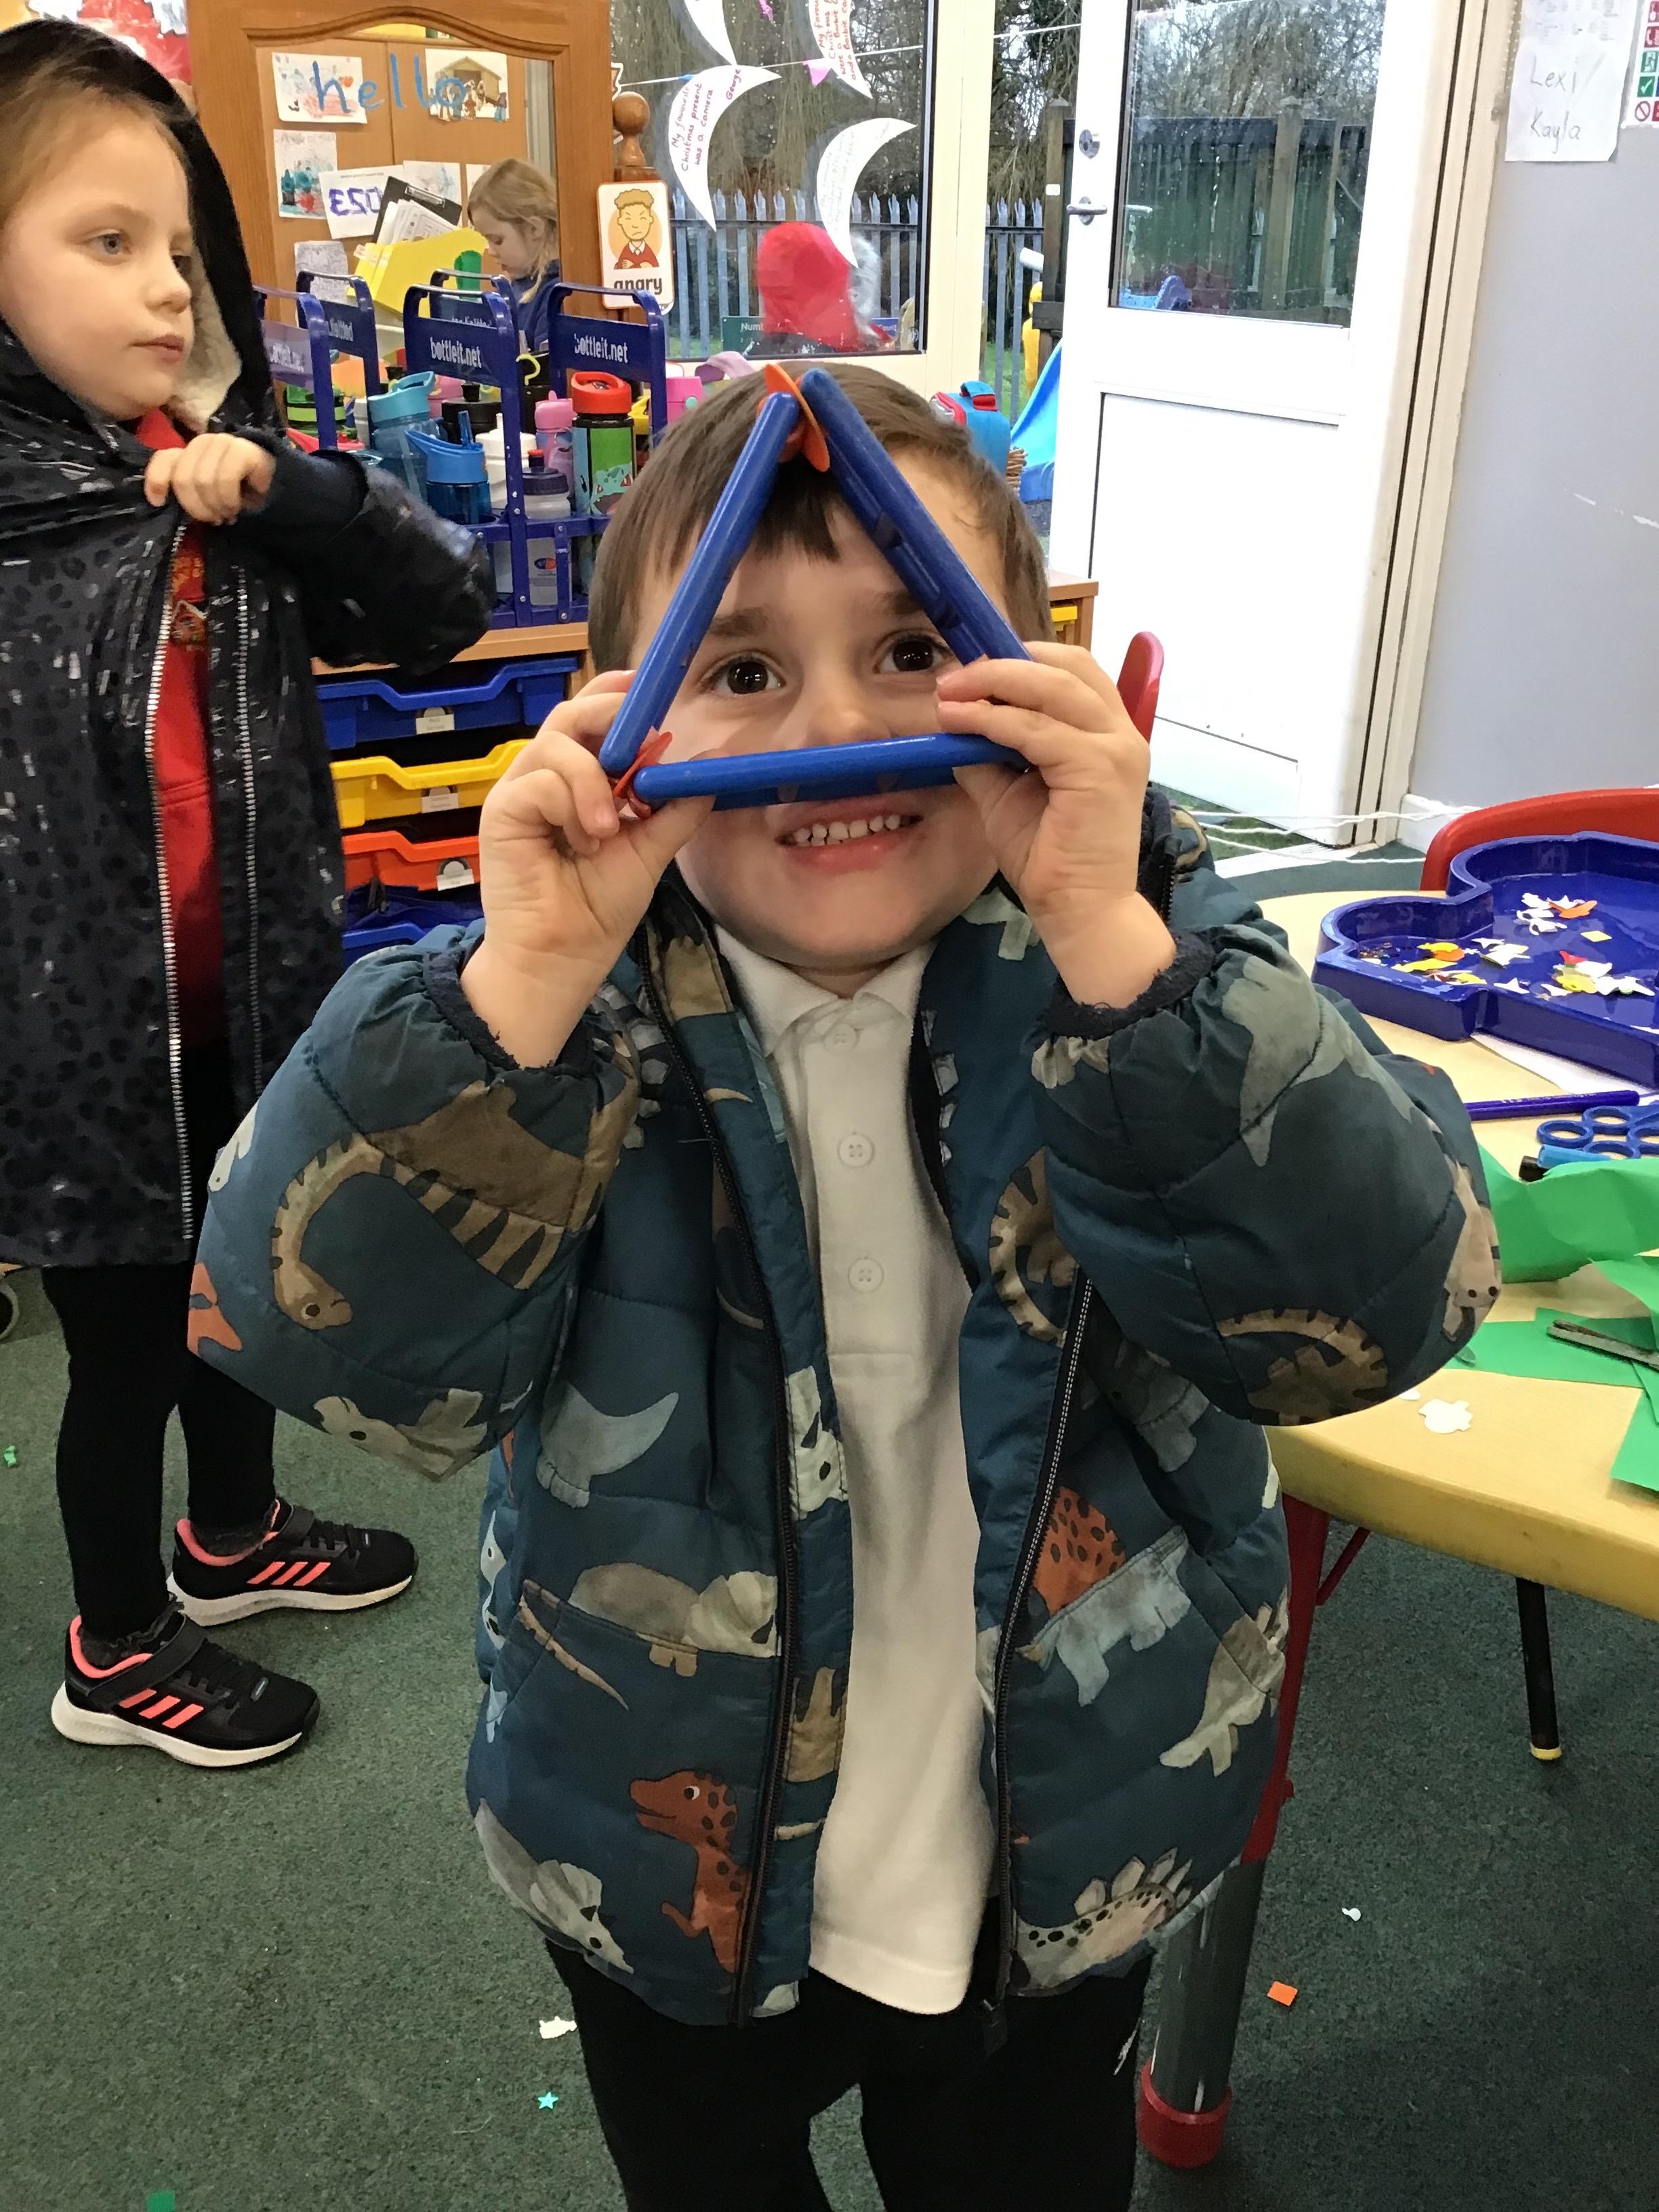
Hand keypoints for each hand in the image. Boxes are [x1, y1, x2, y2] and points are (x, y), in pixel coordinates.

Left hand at [144, 434, 275, 524]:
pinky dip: (230, 499)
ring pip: (203, 480)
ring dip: (216, 506)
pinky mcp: (243, 449)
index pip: (165, 459)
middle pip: (183, 477)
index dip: (156, 480)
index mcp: (190, 453)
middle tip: (213, 519)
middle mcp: (203, 443)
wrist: (281, 494)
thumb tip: (162, 501)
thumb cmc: (240, 499)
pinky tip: (238, 506)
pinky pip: (225, 478)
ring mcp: (223, 442)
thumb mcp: (207, 498)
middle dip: (197, 507)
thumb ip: (186, 491)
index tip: (159, 503)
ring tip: (228, 514)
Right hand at [462, 670, 712, 1064]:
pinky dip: (572, 806)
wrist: (562, 959)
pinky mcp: (502, 811)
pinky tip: (584, 844)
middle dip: (608, 714)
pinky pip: (541, 782)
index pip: (592, 720)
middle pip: (569, 714)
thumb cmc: (597, 910)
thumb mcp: (650, 851)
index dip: (616, 697)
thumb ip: (675, 809)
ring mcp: (521, 791)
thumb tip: (713, 764)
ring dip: (594, 780)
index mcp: (578, 780)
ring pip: (557, 744)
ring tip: (609, 829)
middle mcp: (545, 777)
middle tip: (644, 735)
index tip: (647, 689)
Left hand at [940, 641, 1176, 1006]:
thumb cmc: (1050, 858)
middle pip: (1065, 664)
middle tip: (951, 678)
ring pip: (1051, 687)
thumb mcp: (1008, 793)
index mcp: (1106, 732)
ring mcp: (1116, 747)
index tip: (969, 671)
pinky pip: (1036, 729)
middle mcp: (1120, 731)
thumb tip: (952, 721)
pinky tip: (959, 724)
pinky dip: (993, 720)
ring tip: (948, 695)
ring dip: (992, 683)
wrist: (1079, 911)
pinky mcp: (1100, 769)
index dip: (1020, 658)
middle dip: (1000, 663)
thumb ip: (988, 753)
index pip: (1071, 668)